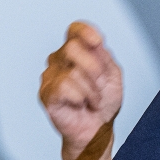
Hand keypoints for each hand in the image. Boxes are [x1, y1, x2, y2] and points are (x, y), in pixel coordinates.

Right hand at [39, 22, 122, 159]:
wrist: (98, 129)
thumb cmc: (104, 102)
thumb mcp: (112, 74)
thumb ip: (103, 56)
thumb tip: (93, 43)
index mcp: (78, 51)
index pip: (75, 30)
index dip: (84, 31)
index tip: (97, 42)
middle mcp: (60, 60)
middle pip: (73, 47)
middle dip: (95, 68)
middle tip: (100, 85)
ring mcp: (50, 76)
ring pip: (72, 71)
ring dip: (92, 90)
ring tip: (92, 100)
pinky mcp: (46, 94)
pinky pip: (65, 87)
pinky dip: (81, 97)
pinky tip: (80, 104)